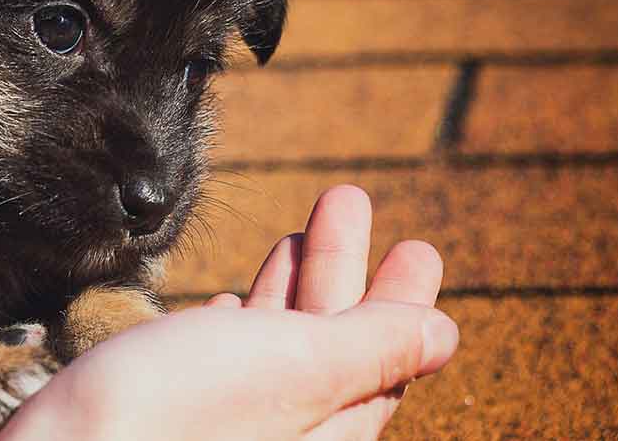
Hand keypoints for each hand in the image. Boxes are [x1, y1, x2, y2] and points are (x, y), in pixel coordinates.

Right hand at [0, 185, 456, 440]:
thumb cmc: (173, 416)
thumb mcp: (295, 368)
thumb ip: (372, 349)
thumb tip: (444, 334)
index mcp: (323, 430)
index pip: (385, 360)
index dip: (402, 299)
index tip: (417, 246)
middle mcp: (280, 431)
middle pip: (329, 343)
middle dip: (340, 267)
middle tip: (349, 201)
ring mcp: (226, 421)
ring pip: (275, 344)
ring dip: (290, 282)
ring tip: (299, 231)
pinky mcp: (174, 410)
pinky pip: (225, 362)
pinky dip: (238, 323)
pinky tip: (232, 302)